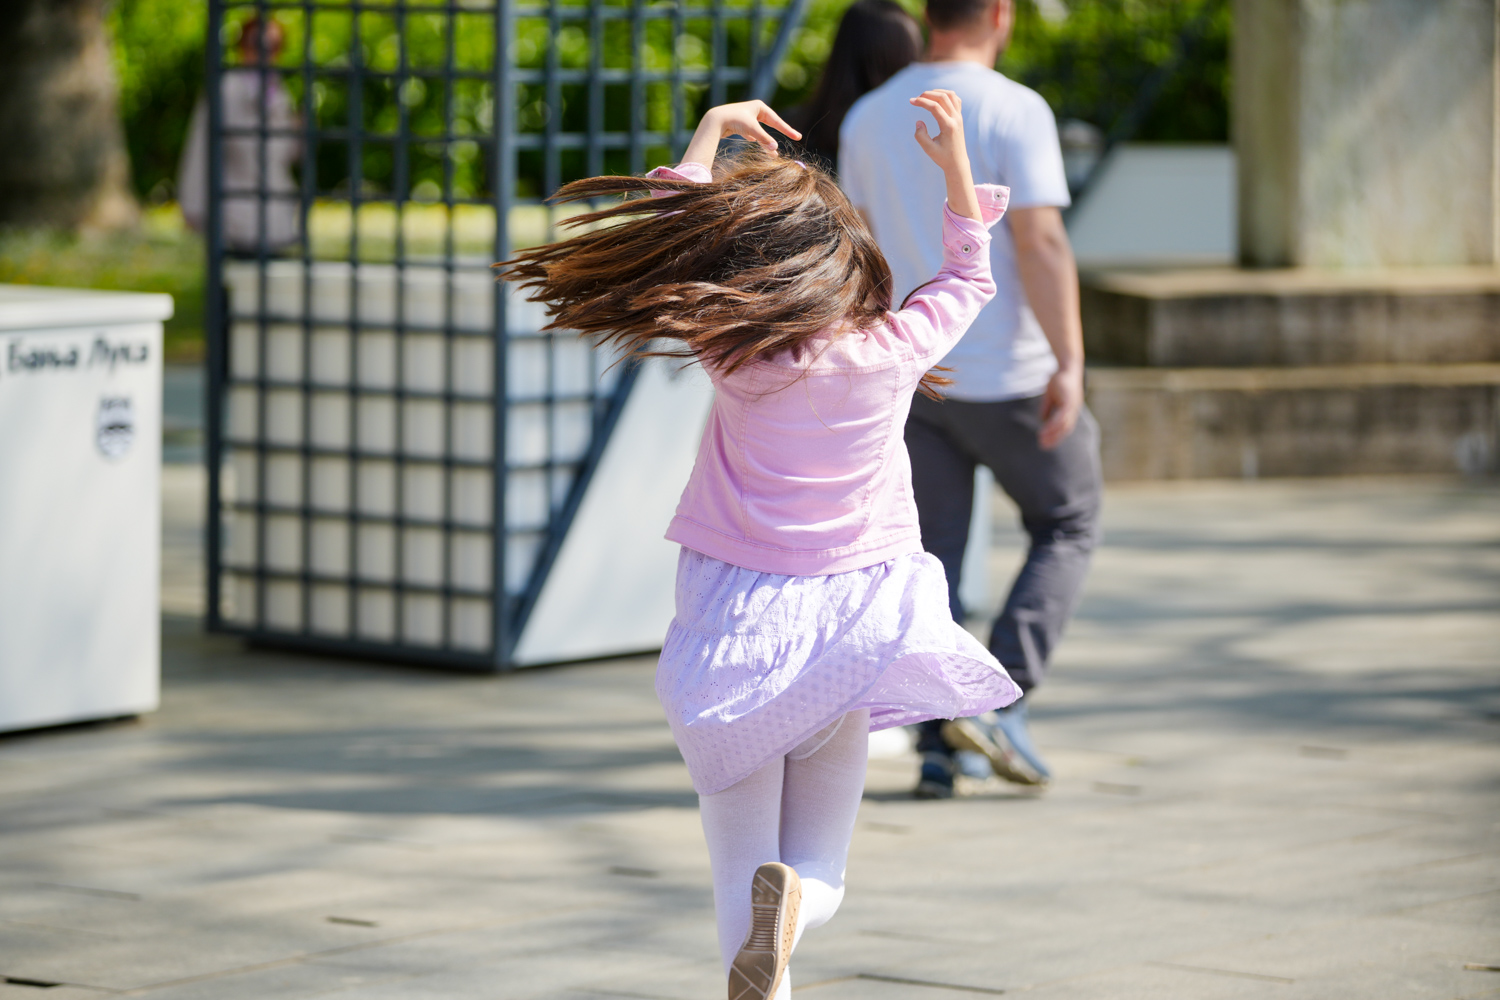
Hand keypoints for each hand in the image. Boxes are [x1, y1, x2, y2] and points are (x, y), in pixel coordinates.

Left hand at [682, 101, 800, 169]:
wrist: (715, 120)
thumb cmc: (734, 121)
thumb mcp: (752, 129)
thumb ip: (764, 139)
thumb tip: (775, 149)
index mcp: (759, 107)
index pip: (777, 121)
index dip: (788, 130)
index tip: (798, 137)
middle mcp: (754, 110)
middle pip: (771, 124)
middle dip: (781, 133)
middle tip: (795, 138)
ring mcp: (746, 117)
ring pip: (761, 130)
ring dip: (766, 141)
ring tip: (773, 154)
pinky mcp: (739, 124)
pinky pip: (751, 132)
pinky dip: (754, 137)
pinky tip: (753, 140)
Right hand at [909, 90, 980, 221]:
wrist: (957, 162)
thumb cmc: (942, 157)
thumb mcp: (929, 149)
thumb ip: (921, 136)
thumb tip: (919, 121)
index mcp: (948, 126)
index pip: (935, 107)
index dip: (922, 102)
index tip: (911, 101)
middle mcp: (956, 119)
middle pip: (943, 97)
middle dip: (928, 94)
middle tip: (916, 99)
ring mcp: (959, 117)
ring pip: (950, 95)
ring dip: (937, 92)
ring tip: (925, 96)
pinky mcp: (959, 117)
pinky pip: (955, 99)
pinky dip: (945, 95)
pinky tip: (936, 98)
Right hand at [1038, 365, 1082, 449]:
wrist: (1067, 367)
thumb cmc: (1059, 380)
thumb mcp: (1050, 396)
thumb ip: (1048, 407)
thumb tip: (1043, 419)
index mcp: (1070, 410)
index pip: (1064, 428)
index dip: (1055, 436)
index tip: (1045, 443)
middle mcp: (1073, 410)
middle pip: (1065, 429)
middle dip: (1054, 438)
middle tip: (1043, 446)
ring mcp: (1073, 406)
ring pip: (1063, 424)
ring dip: (1053, 433)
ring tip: (1041, 438)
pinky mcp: (1070, 401)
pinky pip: (1062, 416)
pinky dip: (1054, 423)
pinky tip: (1046, 427)